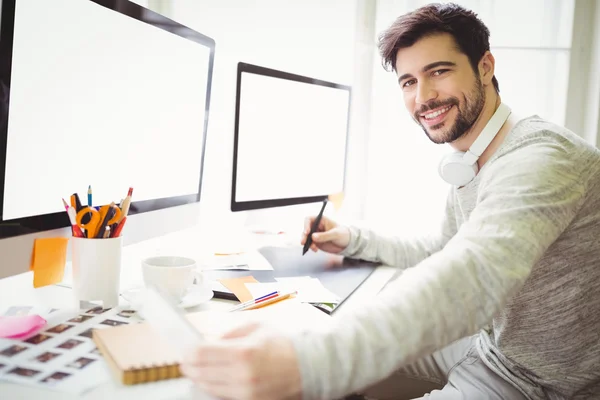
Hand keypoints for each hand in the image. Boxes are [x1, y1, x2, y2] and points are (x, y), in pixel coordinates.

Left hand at [180, 322, 301, 399]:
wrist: (307, 367)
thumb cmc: (283, 344)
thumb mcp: (256, 327)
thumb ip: (229, 334)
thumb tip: (207, 341)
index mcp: (244, 352)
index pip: (202, 354)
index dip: (189, 351)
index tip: (186, 349)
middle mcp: (242, 376)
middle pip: (200, 373)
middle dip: (190, 365)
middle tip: (187, 359)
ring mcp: (246, 393)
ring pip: (208, 388)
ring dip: (199, 377)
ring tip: (197, 368)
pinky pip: (221, 396)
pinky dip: (213, 387)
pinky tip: (212, 378)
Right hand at [300, 215, 349, 253]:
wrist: (347, 244)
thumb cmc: (343, 234)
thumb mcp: (336, 234)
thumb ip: (325, 235)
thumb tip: (313, 237)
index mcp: (321, 220)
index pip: (309, 219)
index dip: (306, 225)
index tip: (307, 232)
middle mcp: (317, 226)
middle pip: (306, 229)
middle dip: (304, 236)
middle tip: (303, 242)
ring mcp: (316, 235)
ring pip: (306, 237)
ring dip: (307, 243)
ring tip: (313, 248)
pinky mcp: (316, 242)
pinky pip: (310, 244)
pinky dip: (310, 247)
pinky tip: (315, 250)